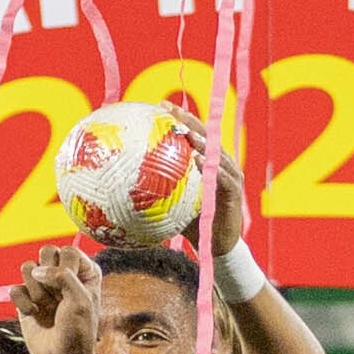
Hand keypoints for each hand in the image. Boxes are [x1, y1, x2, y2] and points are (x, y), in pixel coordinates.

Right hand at [13, 244, 100, 353]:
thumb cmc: (77, 331)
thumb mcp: (80, 300)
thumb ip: (63, 275)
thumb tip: (35, 269)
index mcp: (84, 271)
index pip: (68, 250)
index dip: (65, 269)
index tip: (71, 292)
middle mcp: (63, 273)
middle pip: (46, 252)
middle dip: (49, 277)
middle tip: (57, 299)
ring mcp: (43, 285)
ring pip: (28, 267)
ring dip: (37, 291)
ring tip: (47, 308)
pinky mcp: (25, 298)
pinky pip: (15, 288)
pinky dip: (23, 303)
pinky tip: (34, 315)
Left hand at [163, 106, 248, 258]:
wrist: (216, 248)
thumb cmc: (192, 224)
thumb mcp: (170, 206)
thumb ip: (153, 192)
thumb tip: (120, 188)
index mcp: (206, 163)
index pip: (193, 134)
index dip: (179, 118)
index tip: (160, 105)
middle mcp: (220, 165)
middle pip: (206, 136)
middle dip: (189, 121)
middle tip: (171, 110)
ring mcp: (230, 177)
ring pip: (215, 153)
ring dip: (201, 141)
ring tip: (185, 132)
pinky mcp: (233, 193)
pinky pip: (221, 177)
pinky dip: (209, 167)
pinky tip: (196, 160)